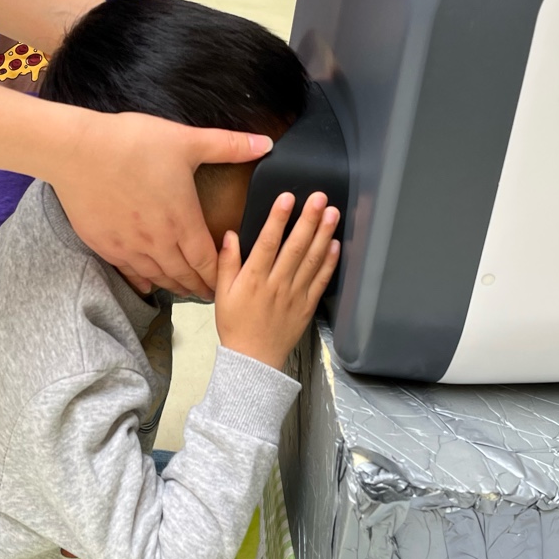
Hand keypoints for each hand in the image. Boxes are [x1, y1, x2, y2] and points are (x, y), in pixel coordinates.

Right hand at [50, 111, 272, 298]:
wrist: (77, 151)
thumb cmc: (132, 142)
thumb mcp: (186, 141)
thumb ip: (229, 145)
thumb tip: (265, 143)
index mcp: (182, 221)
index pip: (207, 260)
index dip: (219, 276)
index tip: (227, 285)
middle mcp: (158, 242)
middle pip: (184, 275)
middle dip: (200, 287)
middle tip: (210, 296)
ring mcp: (129, 248)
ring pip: (158, 277)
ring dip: (175, 286)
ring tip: (185, 291)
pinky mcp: (105, 246)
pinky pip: (129, 272)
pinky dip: (143, 281)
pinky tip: (148, 284)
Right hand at [214, 191, 340, 370]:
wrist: (253, 360)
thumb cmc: (235, 325)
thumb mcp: (222, 293)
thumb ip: (226, 262)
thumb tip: (229, 234)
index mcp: (253, 279)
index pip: (268, 242)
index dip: (279, 218)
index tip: (288, 197)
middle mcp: (277, 284)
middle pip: (295, 247)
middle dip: (308, 219)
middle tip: (320, 198)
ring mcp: (295, 295)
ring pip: (311, 260)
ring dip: (324, 235)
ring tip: (332, 213)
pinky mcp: (307, 306)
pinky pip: (320, 281)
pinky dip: (330, 263)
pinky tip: (336, 244)